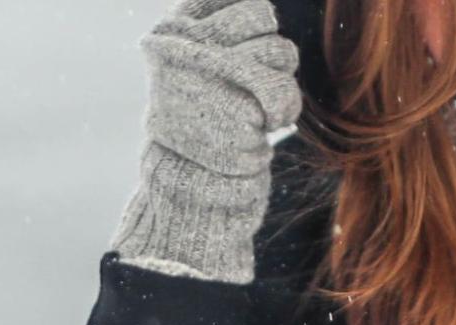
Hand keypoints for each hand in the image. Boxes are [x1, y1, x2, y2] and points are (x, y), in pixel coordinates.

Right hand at [109, 0, 302, 281]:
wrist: (186, 177)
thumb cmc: (195, 118)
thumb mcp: (189, 64)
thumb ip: (214, 32)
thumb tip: (260, 8)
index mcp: (170, 32)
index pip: (232, 1)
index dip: (250, 21)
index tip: (241, 49)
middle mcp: (186, 46)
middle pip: (261, 15)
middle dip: (271, 47)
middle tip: (257, 76)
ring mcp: (212, 75)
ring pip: (280, 50)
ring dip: (282, 79)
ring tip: (256, 103)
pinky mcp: (238, 106)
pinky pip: (286, 91)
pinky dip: (284, 109)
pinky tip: (264, 123)